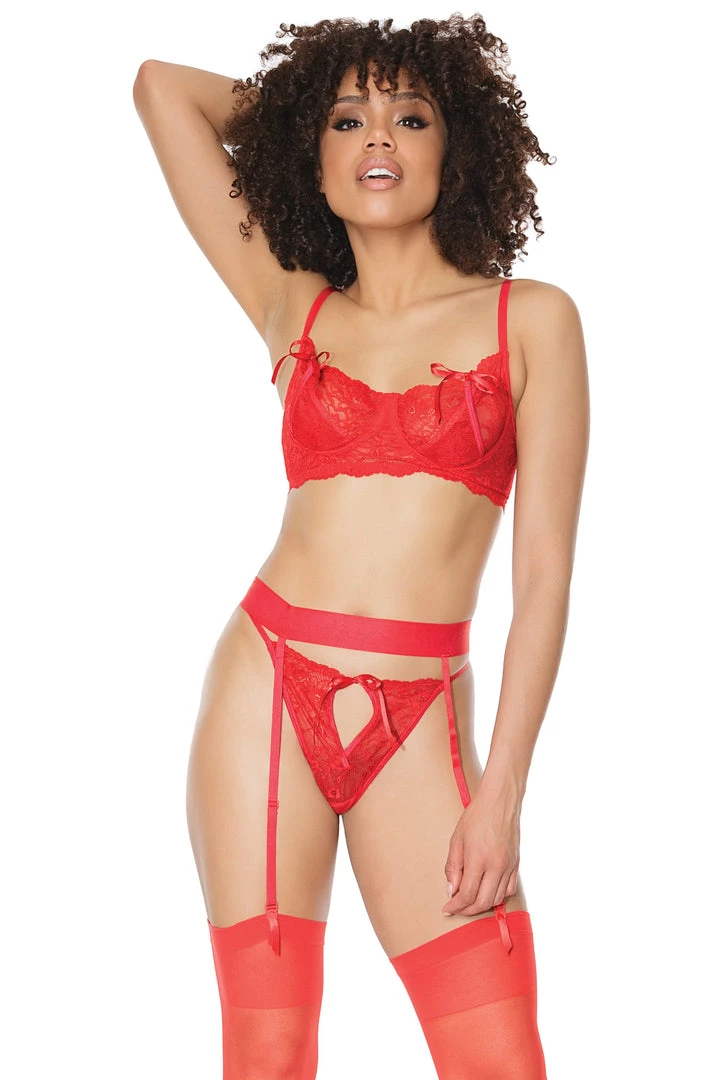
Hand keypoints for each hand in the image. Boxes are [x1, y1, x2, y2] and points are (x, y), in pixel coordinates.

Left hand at [441, 784, 520, 915]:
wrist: (500, 801)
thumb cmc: (476, 817)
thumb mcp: (456, 840)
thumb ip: (453, 868)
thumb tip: (452, 890)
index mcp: (478, 859)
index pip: (467, 894)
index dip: (456, 906)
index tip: (448, 909)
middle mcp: (496, 865)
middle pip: (483, 902)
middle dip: (468, 910)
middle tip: (457, 908)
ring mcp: (508, 866)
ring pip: (497, 899)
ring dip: (482, 905)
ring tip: (470, 901)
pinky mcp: (516, 864)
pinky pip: (509, 890)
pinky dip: (498, 897)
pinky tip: (487, 892)